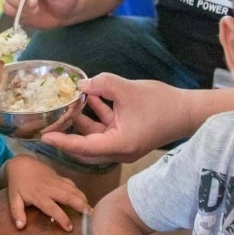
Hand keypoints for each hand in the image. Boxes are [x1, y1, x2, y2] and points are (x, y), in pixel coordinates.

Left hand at [4, 155, 87, 230]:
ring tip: (91, 209)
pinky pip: (71, 183)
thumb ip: (16, 212)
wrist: (21, 164)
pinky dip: (79, 191)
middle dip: (80, 206)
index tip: (70, 228)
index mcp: (39, 196)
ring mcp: (56, 181)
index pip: (52, 208)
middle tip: (90, 216)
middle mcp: (50, 189)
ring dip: (83, 198)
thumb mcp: (13, 198)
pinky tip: (84, 198)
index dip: (61, 217)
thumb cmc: (17, 184)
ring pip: (72, 189)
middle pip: (68, 196)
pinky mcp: (59, 177)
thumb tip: (20, 226)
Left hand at [41, 74, 188, 163]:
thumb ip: (102, 84)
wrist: (188, 111)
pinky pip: (106, 130)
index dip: (63, 141)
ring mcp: (124, 145)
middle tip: (50, 123)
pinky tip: (90, 97)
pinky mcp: (128, 136)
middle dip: (67, 135)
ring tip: (68, 104)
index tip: (44, 136)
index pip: (84, 147)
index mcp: (119, 145)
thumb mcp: (128, 90)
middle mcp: (119, 150)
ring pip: (95, 138)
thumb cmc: (161, 103)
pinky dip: (97, 116)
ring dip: (82, 123)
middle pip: (85, 148)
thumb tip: (80, 84)